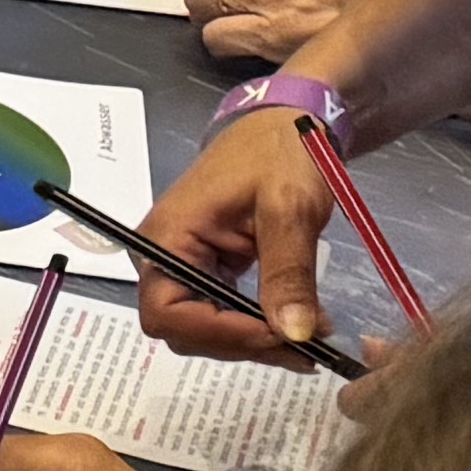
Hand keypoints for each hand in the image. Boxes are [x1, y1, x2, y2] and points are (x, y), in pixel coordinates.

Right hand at [134, 106, 340, 361]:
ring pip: (204, 329)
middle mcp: (161, 260)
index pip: (169, 313)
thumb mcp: (289, 208)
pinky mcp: (206, 270)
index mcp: (164, 240)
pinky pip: (221, 313)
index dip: (220, 334)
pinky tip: (292, 326)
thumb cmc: (278, 152)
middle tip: (305, 348)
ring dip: (253, 341)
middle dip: (242, 343)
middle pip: (184, 330)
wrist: (283, 122)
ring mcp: (182, 267)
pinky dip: (256, 326)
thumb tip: (294, 333)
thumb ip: (288, 272)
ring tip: (309, 340)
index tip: (279, 336)